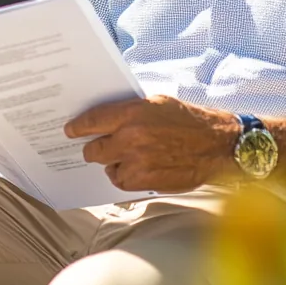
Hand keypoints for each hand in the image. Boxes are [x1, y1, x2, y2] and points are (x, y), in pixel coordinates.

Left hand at [65, 95, 240, 191]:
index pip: (91, 121)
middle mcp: (131, 138)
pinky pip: (121, 182)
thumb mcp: (157, 103)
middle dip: (94, 149)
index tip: (70, 131)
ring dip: (113, 164)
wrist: (216, 145)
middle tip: (99, 147)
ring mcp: (137, 162)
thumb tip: (106, 119)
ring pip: (107, 167)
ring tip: (129, 157)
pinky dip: (126, 176)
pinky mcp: (145, 181)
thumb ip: (129, 111)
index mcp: (132, 113)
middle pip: (93, 150)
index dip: (77, 127)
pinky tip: (138, 168)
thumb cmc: (189, 121)